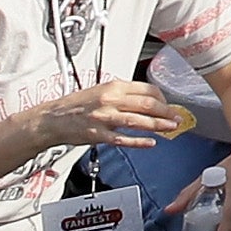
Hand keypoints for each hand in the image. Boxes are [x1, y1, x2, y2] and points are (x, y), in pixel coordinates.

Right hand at [47, 78, 183, 151]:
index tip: (169, 105)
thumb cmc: (77, 105)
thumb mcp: (101, 91)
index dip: (163, 98)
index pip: (146, 89)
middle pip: (146, 104)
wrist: (53, 118)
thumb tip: (146, 99)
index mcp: (113, 87)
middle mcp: (110, 100)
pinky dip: (139, 142)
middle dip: (166, 111)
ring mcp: (104, 118)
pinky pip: (122, 139)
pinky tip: (150, 143)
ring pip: (138, 121)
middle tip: (178, 117)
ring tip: (171, 128)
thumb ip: (122, 94)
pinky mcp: (98, 135)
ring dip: (158, 125)